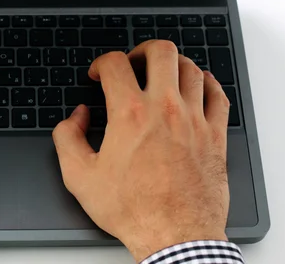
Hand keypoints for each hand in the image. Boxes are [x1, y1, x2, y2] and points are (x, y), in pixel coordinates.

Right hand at [52, 40, 230, 261]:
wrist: (174, 235)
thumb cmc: (132, 208)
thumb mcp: (79, 176)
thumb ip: (68, 137)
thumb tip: (77, 117)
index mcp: (130, 114)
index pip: (115, 63)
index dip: (102, 63)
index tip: (100, 74)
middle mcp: (164, 109)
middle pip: (160, 52)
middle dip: (142, 50)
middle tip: (134, 62)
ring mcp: (194, 120)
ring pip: (190, 68)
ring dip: (173, 64)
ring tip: (162, 74)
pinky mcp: (215, 135)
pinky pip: (217, 94)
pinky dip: (206, 83)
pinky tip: (196, 87)